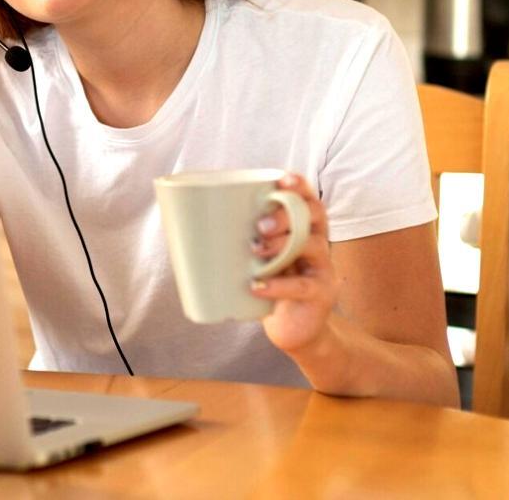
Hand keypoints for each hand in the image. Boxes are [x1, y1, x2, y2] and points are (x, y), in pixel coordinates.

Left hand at [250, 174, 339, 355]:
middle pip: (313, 216)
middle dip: (285, 215)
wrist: (293, 328)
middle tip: (258, 226)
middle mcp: (319, 243)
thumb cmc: (270, 283)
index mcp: (305, 228)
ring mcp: (322, 269)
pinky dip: (278, 285)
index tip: (283, 179)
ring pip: (312, 246)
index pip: (309, 199)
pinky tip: (257, 285)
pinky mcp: (320, 295)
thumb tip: (185, 221)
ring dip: (281, 245)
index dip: (300, 186)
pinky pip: (302, 286)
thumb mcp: (258, 257)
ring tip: (255, 251)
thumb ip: (240, 238)